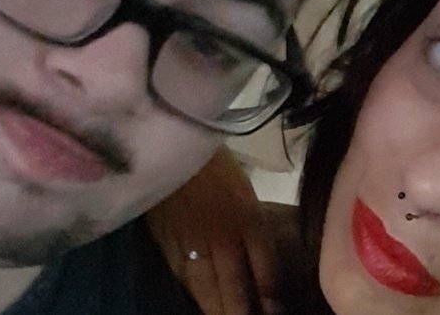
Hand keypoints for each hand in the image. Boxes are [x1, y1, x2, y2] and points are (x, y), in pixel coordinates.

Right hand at [146, 148, 280, 314]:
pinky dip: (193, 294)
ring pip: (205, 289)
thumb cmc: (215, 164)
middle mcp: (222, 236)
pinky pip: (182, 277)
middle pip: (233, 287)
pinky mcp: (165, 242)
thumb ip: (254, 225)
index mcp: (247, 218)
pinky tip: (200, 302)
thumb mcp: (245, 191)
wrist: (172, 142)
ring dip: (218, 309)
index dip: (269, 295)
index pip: (263, 269)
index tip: (274, 310)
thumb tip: (263, 260)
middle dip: (242, 311)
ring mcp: (191, 242)